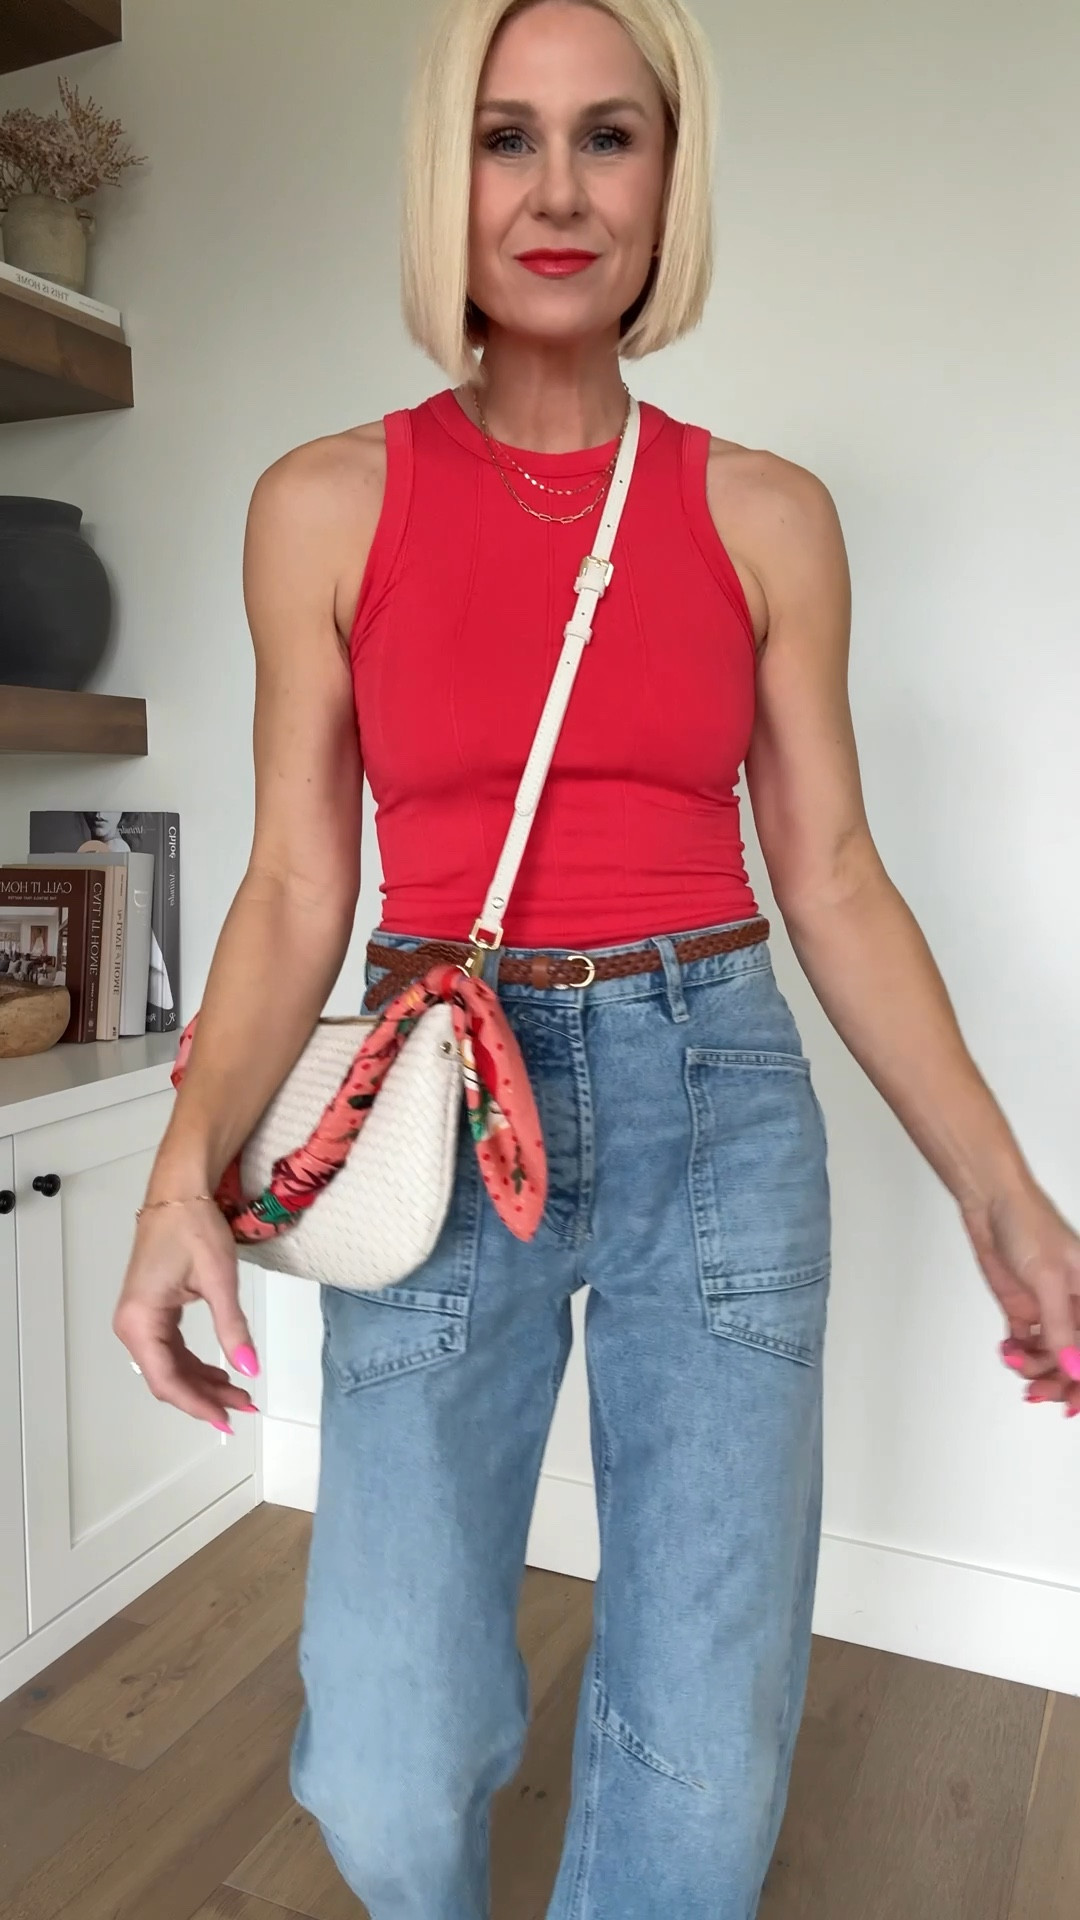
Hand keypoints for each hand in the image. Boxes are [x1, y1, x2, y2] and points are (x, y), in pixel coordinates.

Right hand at [112, 1199, 259, 1432]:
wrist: (179, 1191)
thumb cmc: (194, 1226)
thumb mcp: (219, 1279)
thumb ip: (233, 1328)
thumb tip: (250, 1370)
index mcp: (140, 1320)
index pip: (167, 1378)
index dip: (197, 1404)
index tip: (228, 1418)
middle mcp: (132, 1325)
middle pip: (166, 1378)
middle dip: (205, 1396)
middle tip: (245, 1407)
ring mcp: (139, 1319)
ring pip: (169, 1367)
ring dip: (203, 1383)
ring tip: (240, 1394)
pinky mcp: (151, 1311)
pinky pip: (170, 1350)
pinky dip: (195, 1365)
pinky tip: (221, 1372)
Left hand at [961, 1177, 1079, 1414]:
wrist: (990, 1202)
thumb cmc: (1029, 1226)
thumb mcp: (1049, 1279)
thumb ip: (1062, 1327)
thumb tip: (1076, 1369)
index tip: (1071, 1406)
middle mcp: (1075, 1307)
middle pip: (1075, 1359)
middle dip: (1058, 1380)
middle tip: (1035, 1391)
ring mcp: (1049, 1309)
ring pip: (1050, 1356)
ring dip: (1033, 1367)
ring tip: (1013, 1359)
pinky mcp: (1024, 1307)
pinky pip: (1026, 1343)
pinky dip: (1017, 1353)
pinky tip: (1006, 1348)